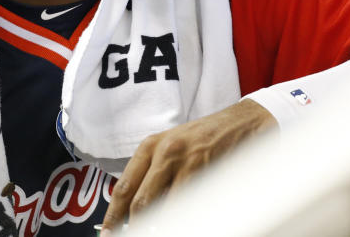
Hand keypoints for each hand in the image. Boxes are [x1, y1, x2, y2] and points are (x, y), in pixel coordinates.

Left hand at [99, 99, 275, 234]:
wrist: (240, 123)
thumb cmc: (204, 138)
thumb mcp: (171, 148)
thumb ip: (153, 174)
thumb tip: (136, 210)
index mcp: (149, 147)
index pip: (123, 187)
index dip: (113, 215)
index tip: (109, 232)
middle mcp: (163, 153)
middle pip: (140, 201)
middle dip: (135, 226)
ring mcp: (185, 162)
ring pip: (164, 207)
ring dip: (161, 225)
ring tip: (159, 231)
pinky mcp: (206, 171)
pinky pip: (190, 204)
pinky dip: (184, 219)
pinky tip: (184, 223)